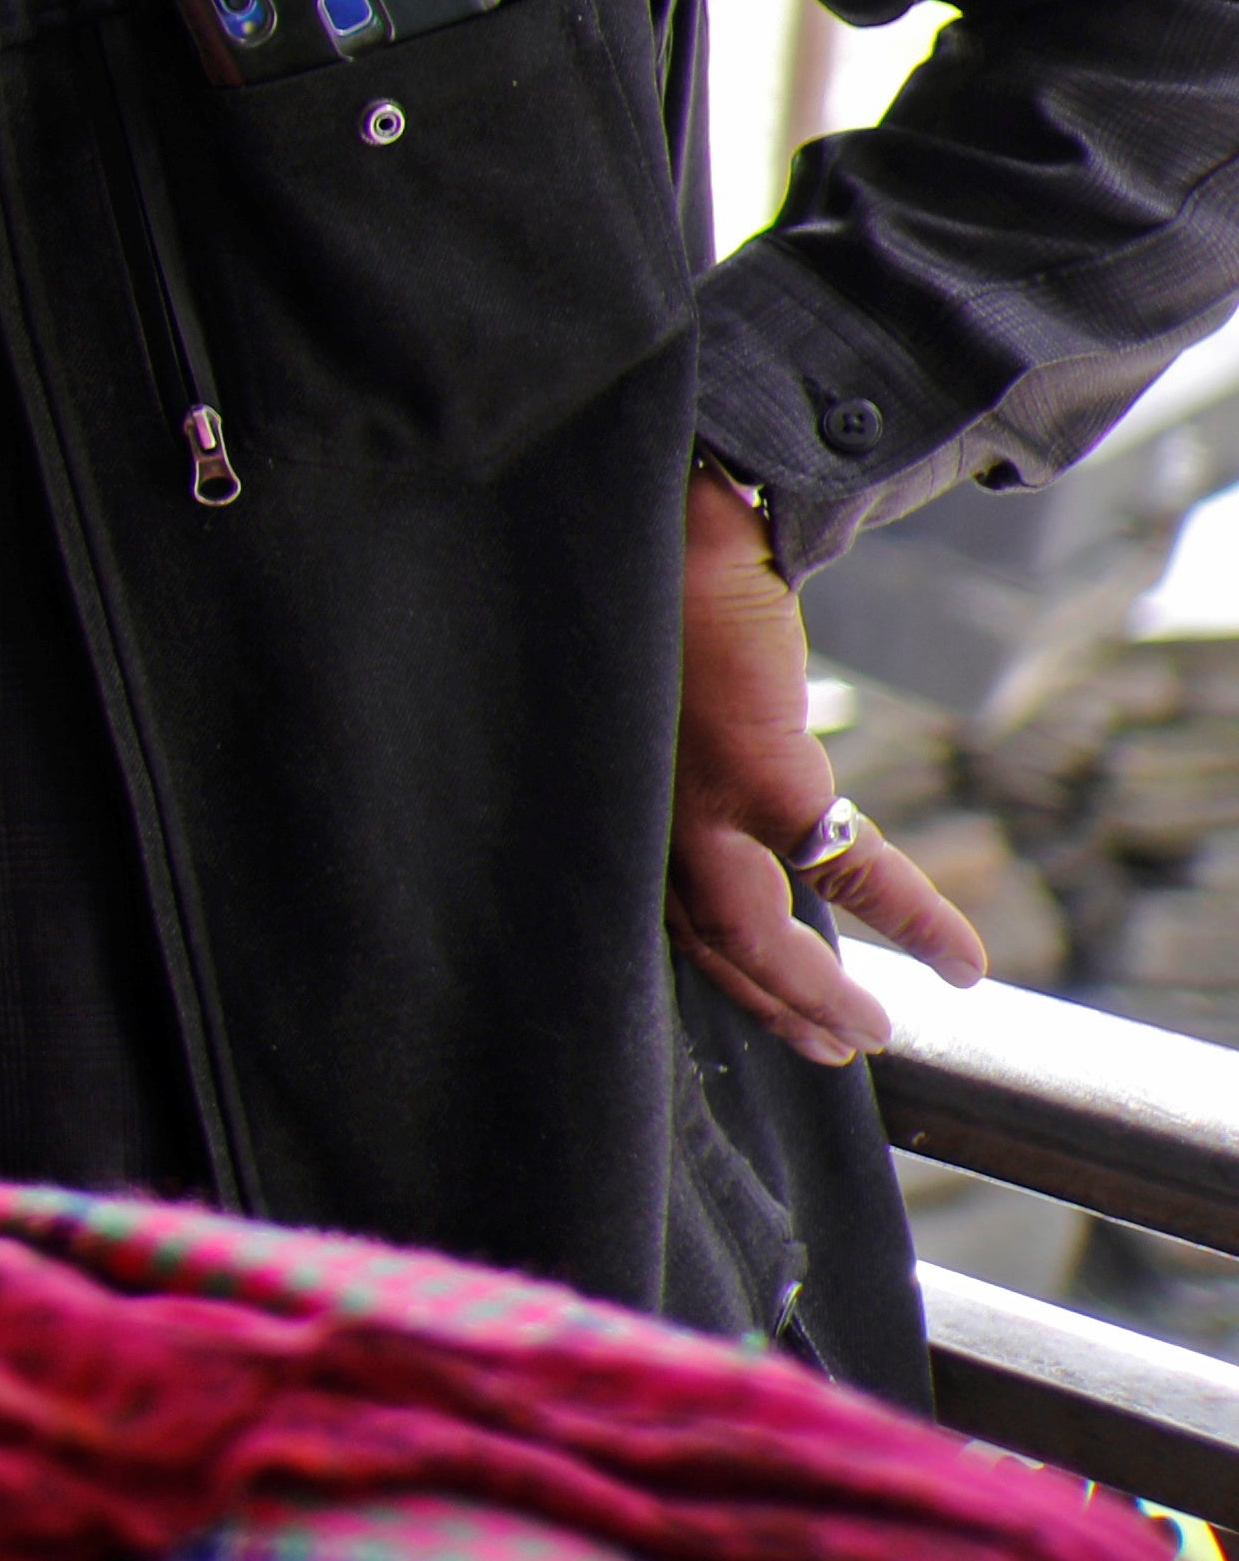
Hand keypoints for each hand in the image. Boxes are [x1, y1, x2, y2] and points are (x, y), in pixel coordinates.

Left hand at [670, 458, 982, 1065]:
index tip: (747, 1000)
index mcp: (599, 797)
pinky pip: (849, 871)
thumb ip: (653, 738)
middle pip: (695, 944)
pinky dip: (909, 919)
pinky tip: (960, 964)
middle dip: (759, 1003)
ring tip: (870, 1034)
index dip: (697, 962)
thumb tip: (680, 753)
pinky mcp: (758, 777)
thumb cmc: (641, 593)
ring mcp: (693, 803)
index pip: (643, 904)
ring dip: (817, 995)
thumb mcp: (630, 685)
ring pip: (753, 940)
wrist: (669, 514)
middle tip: (818, 1047)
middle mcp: (630, 815)